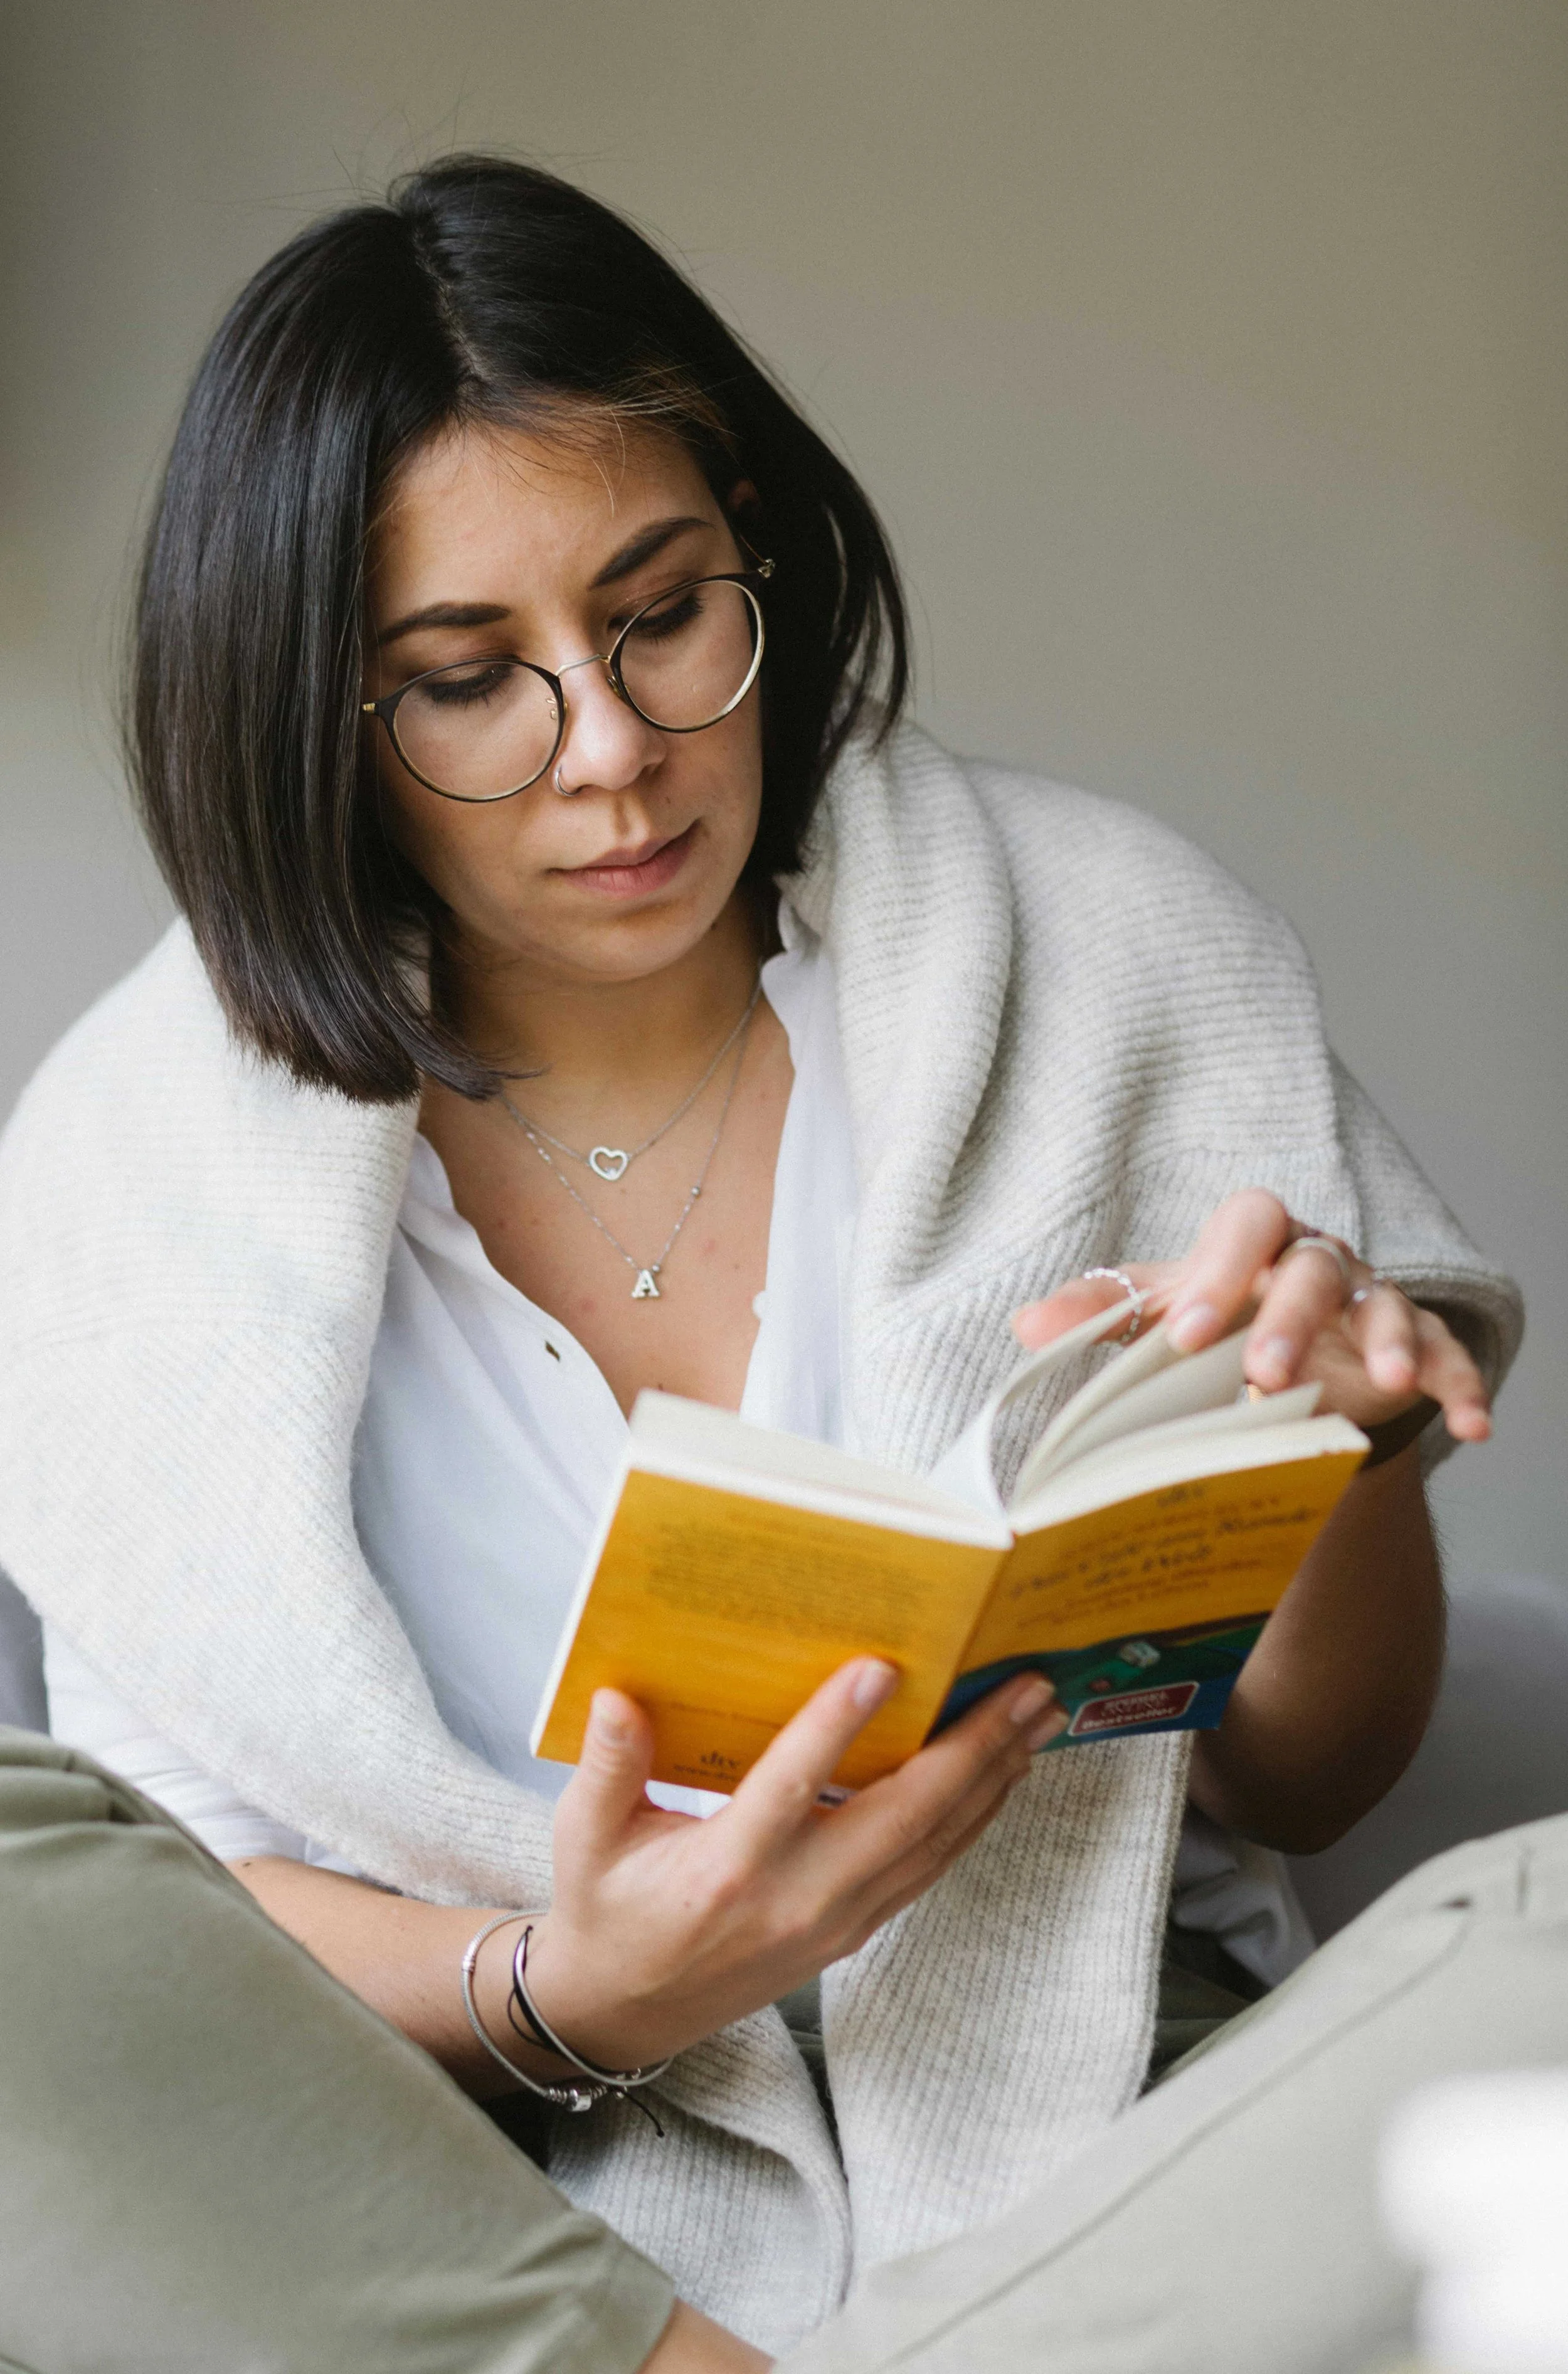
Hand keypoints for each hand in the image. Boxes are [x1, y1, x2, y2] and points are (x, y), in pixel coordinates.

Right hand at [524, 1657, 1064, 2072]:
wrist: (627, 2011)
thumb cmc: (608, 1909)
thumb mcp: (586, 1836)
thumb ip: (606, 1765)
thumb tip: (617, 1695)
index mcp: (726, 1870)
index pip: (790, 1788)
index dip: (835, 1726)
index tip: (881, 1667)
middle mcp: (795, 1900)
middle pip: (903, 1818)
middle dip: (973, 1748)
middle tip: (1027, 1686)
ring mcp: (835, 1922)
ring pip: (933, 1844)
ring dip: (993, 1777)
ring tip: (1039, 1715)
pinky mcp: (854, 1931)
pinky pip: (929, 1867)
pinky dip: (974, 1817)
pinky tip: (1004, 1773)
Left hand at [1011, 1187, 1490, 1444]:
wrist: (1288, 1359)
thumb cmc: (1221, 1321)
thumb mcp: (1162, 1314)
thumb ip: (1101, 1315)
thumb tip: (1025, 1327)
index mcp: (1254, 1246)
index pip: (1244, 1227)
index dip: (1219, 1272)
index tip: (1185, 1333)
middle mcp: (1317, 1262)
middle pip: (1314, 1266)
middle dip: (1292, 1317)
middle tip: (1263, 1373)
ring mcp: (1372, 1302)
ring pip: (1386, 1303)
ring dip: (1387, 1342)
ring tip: (1380, 1385)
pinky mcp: (1418, 1347)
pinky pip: (1448, 1354)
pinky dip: (1463, 1384)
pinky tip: (1475, 1424)